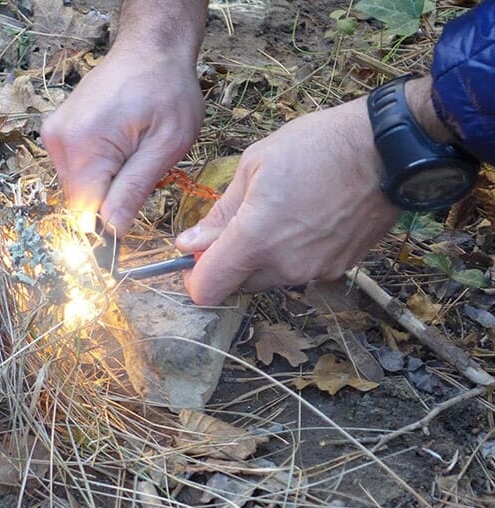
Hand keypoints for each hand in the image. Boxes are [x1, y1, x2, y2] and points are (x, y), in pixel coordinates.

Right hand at [41, 44, 203, 236]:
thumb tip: (112, 230)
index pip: (85, 213)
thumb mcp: (166, 144)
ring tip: (132, 150)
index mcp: (82, 146)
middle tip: (141, 166)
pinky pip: (77, 170)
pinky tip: (120, 144)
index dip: (110, 222)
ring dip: (107, 182)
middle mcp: (59, 142)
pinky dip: (100, 168)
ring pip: (80, 188)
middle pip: (81, 201)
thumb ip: (135, 189)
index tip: (134, 210)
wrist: (150, 49)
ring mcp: (55, 136)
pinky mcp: (58, 133)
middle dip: (112, 197)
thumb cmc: (167, 89)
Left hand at [176, 97, 399, 304]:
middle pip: (237, 284)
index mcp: (256, 240)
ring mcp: (315, 272)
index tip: (196, 255)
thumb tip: (190, 244)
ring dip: (261, 258)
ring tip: (279, 213)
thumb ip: (220, 213)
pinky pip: (300, 271)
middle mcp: (285, 266)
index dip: (195, 276)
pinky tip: (305, 219)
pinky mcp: (338, 269)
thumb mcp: (254, 166)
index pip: (207, 290)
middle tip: (240, 221)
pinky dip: (292, 255)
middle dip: (229, 261)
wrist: (389, 148)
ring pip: (269, 279)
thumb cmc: (317, 146)